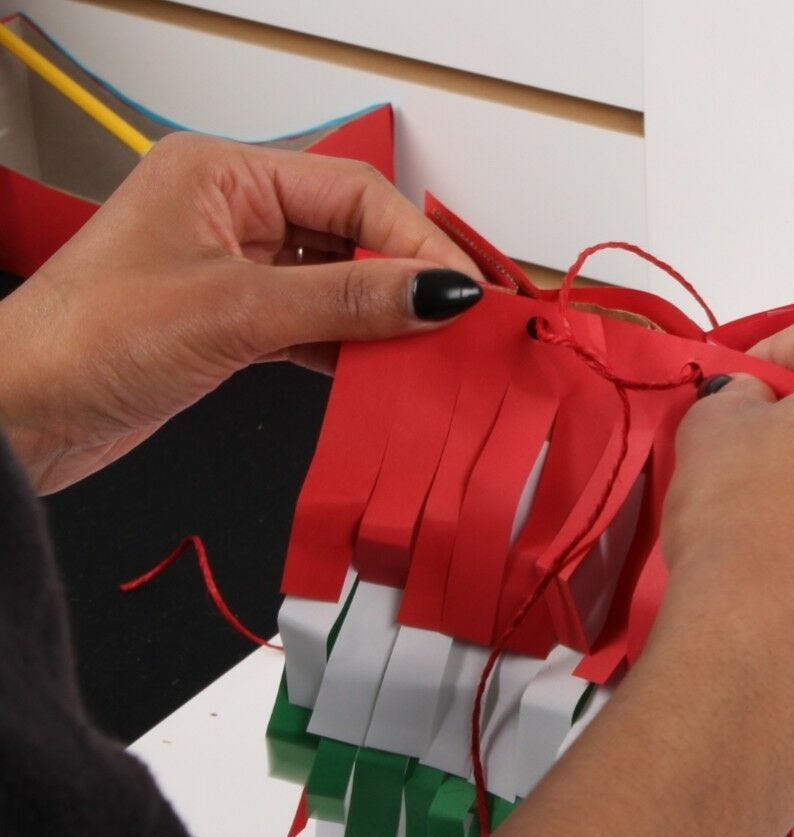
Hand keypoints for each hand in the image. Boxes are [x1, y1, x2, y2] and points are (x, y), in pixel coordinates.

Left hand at [0, 132, 484, 492]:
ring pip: (338, 284)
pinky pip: (317, 326)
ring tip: (431, 352)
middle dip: (405, 279)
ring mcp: (235, 272)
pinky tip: (383, 372)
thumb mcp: (235, 312)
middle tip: (459, 322)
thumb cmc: (84, 342)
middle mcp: (232, 215)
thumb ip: (346, 299)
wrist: (20, 415)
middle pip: (351, 234)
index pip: (352, 192)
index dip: (415, 241)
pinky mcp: (235, 325)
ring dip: (383, 319)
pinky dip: (352, 350)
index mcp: (222, 176)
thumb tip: (434, 292)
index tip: (462, 291)